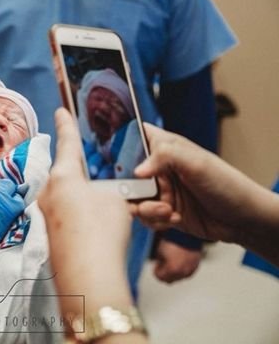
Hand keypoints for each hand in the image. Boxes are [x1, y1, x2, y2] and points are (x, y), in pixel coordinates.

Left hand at [38, 109, 132, 315]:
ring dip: (82, 201)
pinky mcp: (47, 235)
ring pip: (67, 198)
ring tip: (103, 215)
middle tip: (99, 182)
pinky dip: (79, 219)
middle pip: (67, 175)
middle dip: (82, 176)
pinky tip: (93, 231)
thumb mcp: (116, 200)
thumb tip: (97, 196)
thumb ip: (106, 189)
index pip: (68, 143)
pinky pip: (65, 218)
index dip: (67, 125)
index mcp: (63, 176)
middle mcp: (47, 192)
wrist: (88, 278)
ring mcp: (44, 215)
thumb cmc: (103, 231)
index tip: (60, 110)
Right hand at [131, 123, 259, 242]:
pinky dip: (154, 220)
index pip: (134, 135)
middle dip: (129, 187)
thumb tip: (136, 170)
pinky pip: (143, 216)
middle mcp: (158, 167)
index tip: (114, 160)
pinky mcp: (161, 211)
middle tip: (142, 194)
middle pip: (124, 172)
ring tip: (166, 211)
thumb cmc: (227, 184)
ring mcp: (158, 190)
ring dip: (146, 208)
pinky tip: (173, 218)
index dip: (120, 143)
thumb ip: (164, 157)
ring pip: (132, 198)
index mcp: (164, 147)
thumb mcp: (196, 163)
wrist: (242, 220)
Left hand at [152, 239, 200, 282]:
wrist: (187, 233)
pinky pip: (186, 273)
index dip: (156, 271)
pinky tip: (179, 260)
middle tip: (162, 265)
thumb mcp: (159, 251)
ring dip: (173, 273)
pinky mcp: (196, 267)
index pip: (160, 277)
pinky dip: (181, 269)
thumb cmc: (172, 241)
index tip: (156, 265)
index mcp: (172, 269)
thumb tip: (159, 266)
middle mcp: (183, 273)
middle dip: (164, 274)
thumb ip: (159, 262)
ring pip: (178, 278)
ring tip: (171, 261)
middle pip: (169, 281)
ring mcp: (190, 270)